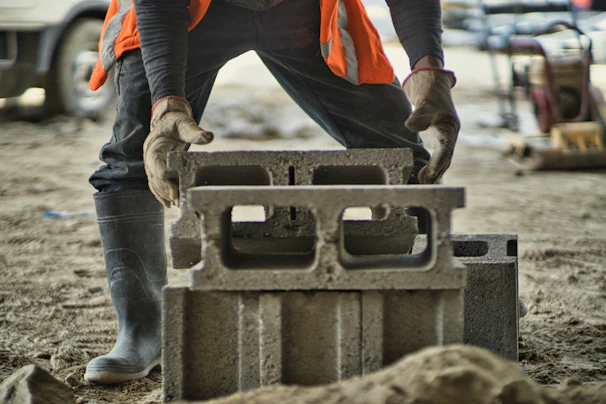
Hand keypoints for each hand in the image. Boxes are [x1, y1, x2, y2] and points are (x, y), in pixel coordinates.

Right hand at [143, 96, 212, 207]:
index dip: (163, 179)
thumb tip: (210, 136)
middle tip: (177, 201)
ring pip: (154, 182)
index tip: (174, 191)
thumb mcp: (185, 124)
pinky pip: (155, 182)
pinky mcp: (156, 167)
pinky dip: (161, 194)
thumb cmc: (177, 122)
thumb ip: (195, 132)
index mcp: (154, 146)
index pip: (155, 165)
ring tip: (176, 205)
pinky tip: (169, 204)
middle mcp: (149, 156)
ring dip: (163, 194)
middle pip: (154, 177)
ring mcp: (151, 163)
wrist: (168, 120)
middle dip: (165, 190)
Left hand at [402, 68, 459, 183]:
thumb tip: (411, 125)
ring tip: (424, 182)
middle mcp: (449, 133)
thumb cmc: (431, 92)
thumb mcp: (426, 102)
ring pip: (442, 157)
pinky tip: (424, 171)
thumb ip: (420, 115)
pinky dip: (432, 163)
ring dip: (435, 170)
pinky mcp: (436, 134)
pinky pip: (436, 153)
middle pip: (445, 157)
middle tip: (425, 185)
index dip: (438, 163)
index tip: (429, 175)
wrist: (432, 81)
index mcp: (449, 128)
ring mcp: (444, 134)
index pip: (445, 150)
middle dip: (437, 172)